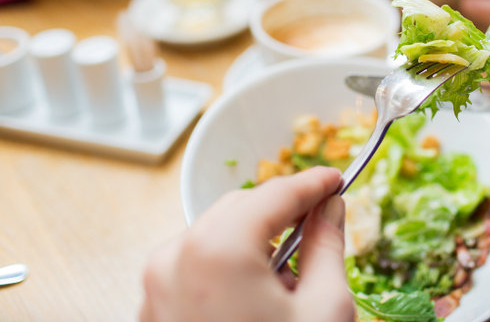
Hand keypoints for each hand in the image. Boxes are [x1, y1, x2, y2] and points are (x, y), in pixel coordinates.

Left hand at [139, 167, 353, 321]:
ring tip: (286, 283)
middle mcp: (174, 261)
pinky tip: (254, 301)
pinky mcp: (152, 314)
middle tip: (319, 228)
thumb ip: (327, 246)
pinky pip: (191, 270)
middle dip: (281, 215)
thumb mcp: (324, 309)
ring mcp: (155, 290)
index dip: (314, 183)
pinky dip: (224, 271)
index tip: (337, 180)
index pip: (276, 193)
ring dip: (252, 244)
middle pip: (239, 210)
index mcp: (217, 250)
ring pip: (214, 238)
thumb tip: (331, 209)